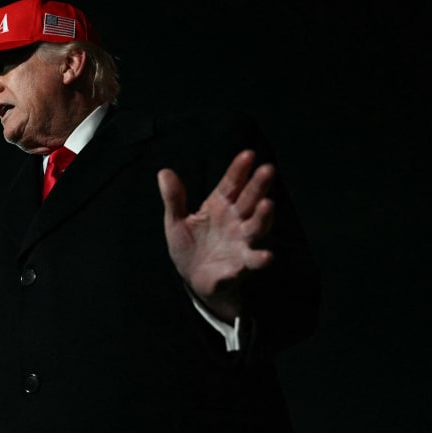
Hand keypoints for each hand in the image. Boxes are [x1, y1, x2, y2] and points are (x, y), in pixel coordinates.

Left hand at [157, 149, 274, 320]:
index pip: (231, 184)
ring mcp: (241, 242)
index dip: (239, 170)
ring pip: (256, 227)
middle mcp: (236, 221)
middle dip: (258, 185)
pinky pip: (253, 260)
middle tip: (267, 169)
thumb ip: (173, 198)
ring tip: (267, 204)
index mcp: (220, 206)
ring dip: (263, 217)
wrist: (193, 278)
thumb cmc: (189, 246)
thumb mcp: (175, 221)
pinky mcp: (241, 265)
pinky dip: (260, 259)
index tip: (248, 154)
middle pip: (249, 200)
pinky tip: (266, 255)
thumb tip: (163, 172)